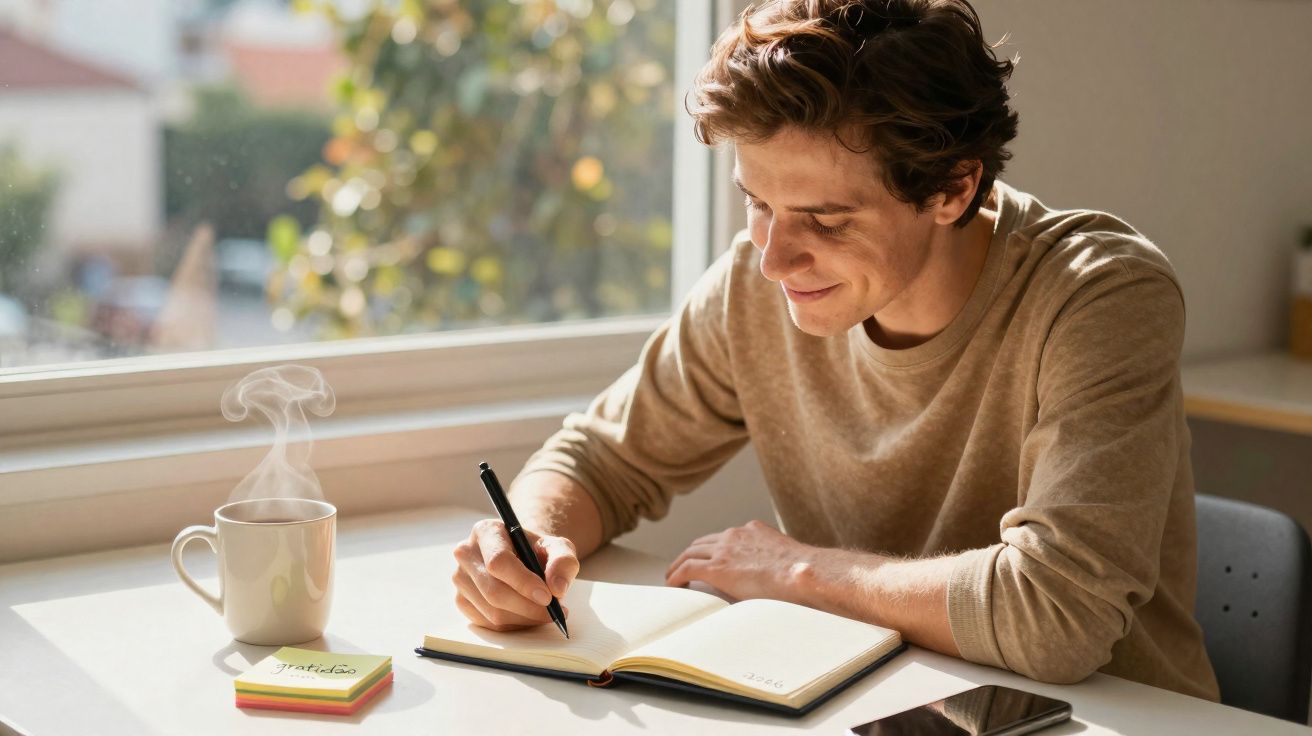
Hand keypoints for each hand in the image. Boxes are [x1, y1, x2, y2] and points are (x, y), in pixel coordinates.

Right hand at [452, 519, 579, 630]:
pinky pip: (488, 623)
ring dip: (524, 618)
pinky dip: (513, 625)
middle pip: (494, 591)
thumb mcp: (559, 547)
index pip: (499, 562)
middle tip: (554, 612)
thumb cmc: (538, 551)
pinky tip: (528, 616)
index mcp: (486, 531)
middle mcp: (466, 553)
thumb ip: (563, 561)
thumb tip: (557, 588)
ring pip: (492, 612)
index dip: (524, 583)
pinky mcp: (461, 600)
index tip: (548, 597)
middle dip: (528, 607)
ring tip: (545, 613)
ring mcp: (460, 578)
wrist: (523, 557)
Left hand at [664, 520, 820, 603]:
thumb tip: (782, 578)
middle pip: (704, 542)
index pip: (726, 537)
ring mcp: (725, 549)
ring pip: (691, 552)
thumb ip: (778, 563)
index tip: (710, 558)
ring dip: (679, 564)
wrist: (801, 574)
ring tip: (673, 577)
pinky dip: (676, 575)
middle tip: (684, 566)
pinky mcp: (716, 567)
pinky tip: (672, 585)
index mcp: (754, 530)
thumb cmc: (804, 573)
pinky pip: (687, 568)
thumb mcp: (789, 560)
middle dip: (692, 553)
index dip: (714, 548)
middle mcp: (736, 534)